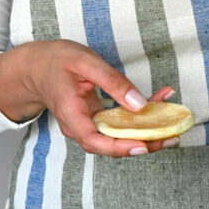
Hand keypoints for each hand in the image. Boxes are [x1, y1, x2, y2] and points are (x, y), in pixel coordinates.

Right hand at [0, 39, 176, 156]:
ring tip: (171, 127)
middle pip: (110, 146)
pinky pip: (118, 125)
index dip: (119, 147)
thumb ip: (112, 82)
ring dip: (145, 133)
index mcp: (71, 115)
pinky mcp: (96, 120)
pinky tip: (159, 103)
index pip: (93, 141)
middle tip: (171, 138)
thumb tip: (139, 105)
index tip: (143, 145)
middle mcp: (78, 127)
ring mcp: (87, 125)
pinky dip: (139, 118)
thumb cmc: (57, 61)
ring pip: (117, 137)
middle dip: (142, 144)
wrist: (37, 66)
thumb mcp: (85, 62)